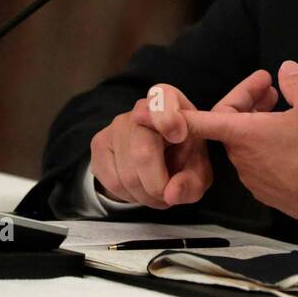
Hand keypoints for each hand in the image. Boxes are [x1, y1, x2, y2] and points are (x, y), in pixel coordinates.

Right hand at [89, 71, 279, 208]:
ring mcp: (114, 127)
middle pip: (140, 143)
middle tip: (170, 196)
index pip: (165, 99)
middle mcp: (139, 109)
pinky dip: (128, 193)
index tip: (177, 131)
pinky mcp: (97, 147)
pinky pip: (109, 177)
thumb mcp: (199, 162)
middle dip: (157, 176)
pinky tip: (142, 194)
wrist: (148, 158)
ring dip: (145, 191)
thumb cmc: (186, 154)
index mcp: (170, 101)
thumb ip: (197, 174)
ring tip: (162, 197)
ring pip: (125, 167)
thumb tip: (177, 193)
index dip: (169, 114)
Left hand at [181, 60, 297, 231]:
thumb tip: (286, 69)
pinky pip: (254, 161)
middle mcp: (240, 156)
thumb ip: (295, 84)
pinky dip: (262, 145)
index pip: (202, 121)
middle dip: (247, 102)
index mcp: (244, 133)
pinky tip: (286, 138)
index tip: (163, 107)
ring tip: (282, 110)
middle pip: (230, 124)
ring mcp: (250, 176)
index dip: (180, 113)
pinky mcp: (262, 189)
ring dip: (256, 124)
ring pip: (243, 143)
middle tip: (271, 89)